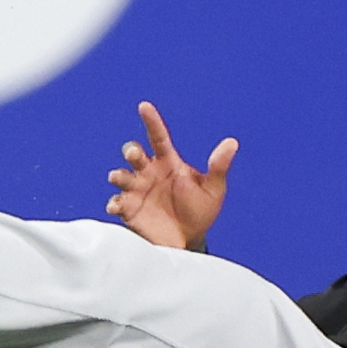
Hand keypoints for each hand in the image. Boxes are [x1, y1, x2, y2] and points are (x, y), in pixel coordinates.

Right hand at [104, 101, 237, 252]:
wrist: (188, 241)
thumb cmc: (200, 211)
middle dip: (131, 151)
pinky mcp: (129, 210)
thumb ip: (218, 167)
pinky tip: (117, 206)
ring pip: (120, 176)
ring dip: (118, 175)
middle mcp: (149, 173)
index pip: (158, 137)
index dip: (151, 121)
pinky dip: (114, 203)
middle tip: (136, 155)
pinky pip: (116, 203)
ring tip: (119, 178)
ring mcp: (137, 191)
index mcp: (168, 163)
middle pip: (134, 153)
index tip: (144, 106)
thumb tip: (232, 143)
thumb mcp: (213, 189)